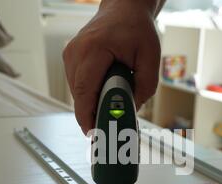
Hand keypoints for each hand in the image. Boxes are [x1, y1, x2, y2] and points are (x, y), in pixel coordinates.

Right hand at [63, 0, 160, 133]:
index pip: (85, 90)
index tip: (93, 133)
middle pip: (79, 95)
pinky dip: (90, 94)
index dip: (87, 116)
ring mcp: (70, 55)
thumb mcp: (150, 57)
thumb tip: (131, 110)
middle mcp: (76, 52)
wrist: (124, 9)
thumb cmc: (136, 29)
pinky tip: (104, 93)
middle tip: (109, 127)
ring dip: (93, 103)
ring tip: (111, 105)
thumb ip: (145, 87)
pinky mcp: (71, 60)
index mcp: (94, 49)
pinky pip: (78, 86)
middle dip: (93, 113)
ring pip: (77, 92)